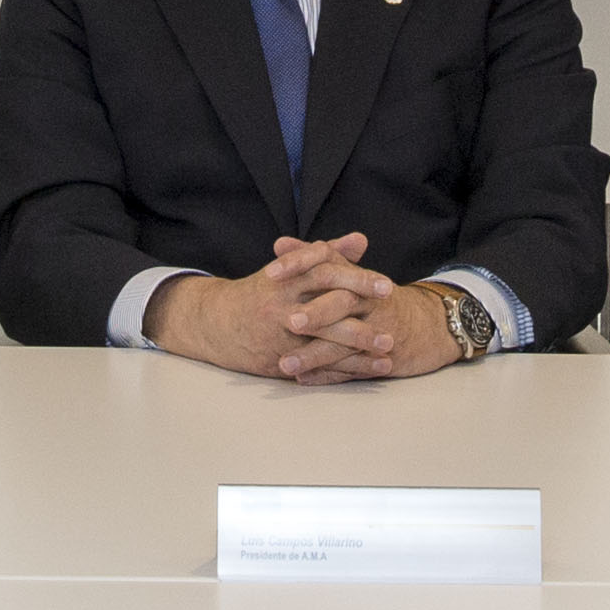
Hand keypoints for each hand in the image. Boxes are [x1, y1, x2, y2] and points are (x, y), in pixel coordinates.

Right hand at [142, 233, 388, 378]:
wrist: (217, 324)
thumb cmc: (263, 293)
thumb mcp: (290, 268)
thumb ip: (328, 253)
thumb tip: (361, 240)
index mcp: (288, 279)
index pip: (326, 274)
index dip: (358, 279)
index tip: (387, 285)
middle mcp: (283, 305)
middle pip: (327, 308)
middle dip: (361, 315)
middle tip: (392, 318)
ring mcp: (281, 335)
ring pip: (324, 341)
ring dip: (359, 346)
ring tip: (388, 348)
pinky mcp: (280, 359)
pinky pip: (318, 365)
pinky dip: (346, 368)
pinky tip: (371, 370)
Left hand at [277, 272, 471, 382]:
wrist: (429, 326)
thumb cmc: (376, 298)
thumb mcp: (350, 274)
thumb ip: (314, 260)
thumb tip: (279, 244)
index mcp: (356, 276)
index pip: (327, 262)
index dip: (300, 266)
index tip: (269, 273)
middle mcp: (369, 300)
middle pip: (342, 302)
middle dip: (316, 313)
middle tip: (289, 322)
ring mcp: (378, 331)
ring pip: (344, 343)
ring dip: (314, 354)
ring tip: (285, 364)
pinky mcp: (381, 358)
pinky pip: (352, 368)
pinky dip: (328, 375)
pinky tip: (303, 380)